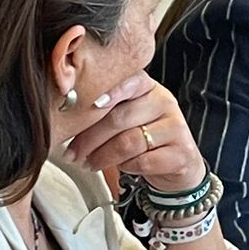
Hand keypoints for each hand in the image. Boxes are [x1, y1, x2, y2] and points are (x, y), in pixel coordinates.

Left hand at [65, 73, 206, 193]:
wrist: (179, 164)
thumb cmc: (144, 139)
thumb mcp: (128, 118)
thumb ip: (106, 112)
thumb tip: (68, 117)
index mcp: (149, 89)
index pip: (131, 81)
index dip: (111, 91)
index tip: (90, 105)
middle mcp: (165, 103)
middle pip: (120, 117)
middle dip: (90, 138)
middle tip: (73, 152)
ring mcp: (176, 128)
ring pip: (129, 142)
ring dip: (103, 156)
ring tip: (90, 163)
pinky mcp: (180, 154)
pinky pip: (143, 161)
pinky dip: (125, 167)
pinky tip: (120, 168)